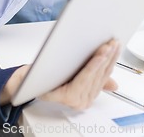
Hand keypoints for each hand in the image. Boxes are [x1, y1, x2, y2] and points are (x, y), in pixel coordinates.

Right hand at [0, 40, 119, 109]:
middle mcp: (79, 100)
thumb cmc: (33, 80)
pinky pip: (103, 78)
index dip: (94, 64)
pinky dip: (109, 65)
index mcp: (68, 97)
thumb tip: (46, 66)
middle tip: (111, 43)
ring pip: (103, 76)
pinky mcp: (90, 93)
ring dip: (110, 59)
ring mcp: (86, 98)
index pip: (85, 78)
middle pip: (97, 76)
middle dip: (106, 58)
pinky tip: (113, 56)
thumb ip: (48, 70)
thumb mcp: (37, 73)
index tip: (102, 52)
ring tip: (114, 45)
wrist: (30, 86)